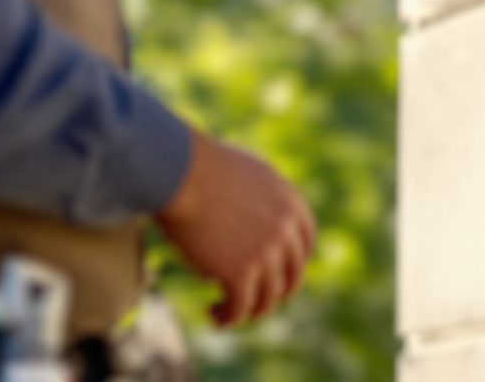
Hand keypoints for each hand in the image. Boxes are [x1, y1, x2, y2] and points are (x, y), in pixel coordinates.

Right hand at [154, 135, 313, 327]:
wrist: (179, 173)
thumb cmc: (201, 168)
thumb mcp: (248, 175)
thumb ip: (262, 198)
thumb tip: (258, 222)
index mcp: (290, 203)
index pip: (305, 244)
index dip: (293, 264)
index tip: (278, 275)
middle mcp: (285, 230)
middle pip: (292, 276)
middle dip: (275, 294)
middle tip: (255, 303)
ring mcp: (266, 253)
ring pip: (267, 297)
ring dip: (249, 311)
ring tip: (226, 311)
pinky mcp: (241, 272)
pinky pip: (240, 307)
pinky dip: (228, 316)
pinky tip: (214, 315)